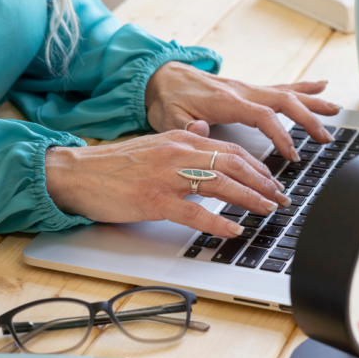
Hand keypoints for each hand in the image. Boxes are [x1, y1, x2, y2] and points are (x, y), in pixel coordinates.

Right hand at [45, 131, 291, 238]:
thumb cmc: (113, 164)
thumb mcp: (152, 142)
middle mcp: (177, 153)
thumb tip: (203, 127)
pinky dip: (218, 222)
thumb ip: (180, 136)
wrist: (77, 173)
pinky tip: (234, 230)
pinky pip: (194, 213)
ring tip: (268, 211)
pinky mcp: (154, 200)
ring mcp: (166, 177)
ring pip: (220, 185)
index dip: (256, 166)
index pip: (229, 149)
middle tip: (280, 198)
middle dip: (263, 182)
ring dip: (250, 199)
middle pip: (233, 164)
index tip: (272, 181)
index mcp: (178, 138)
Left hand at [144, 62, 343, 161]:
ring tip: (335, 113)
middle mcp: (241, 91)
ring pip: (287, 93)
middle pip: (283, 101)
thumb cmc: (165, 99)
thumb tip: (201, 130)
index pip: (262, 116)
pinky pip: (280, 87)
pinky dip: (303, 87)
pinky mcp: (247, 89)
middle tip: (324, 139)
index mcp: (225, 100)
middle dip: (307, 120)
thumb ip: (185, 127)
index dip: (281, 135)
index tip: (292, 155)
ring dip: (312, 104)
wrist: (160, 76)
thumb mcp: (168, 117)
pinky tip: (321, 86)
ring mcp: (246, 88)